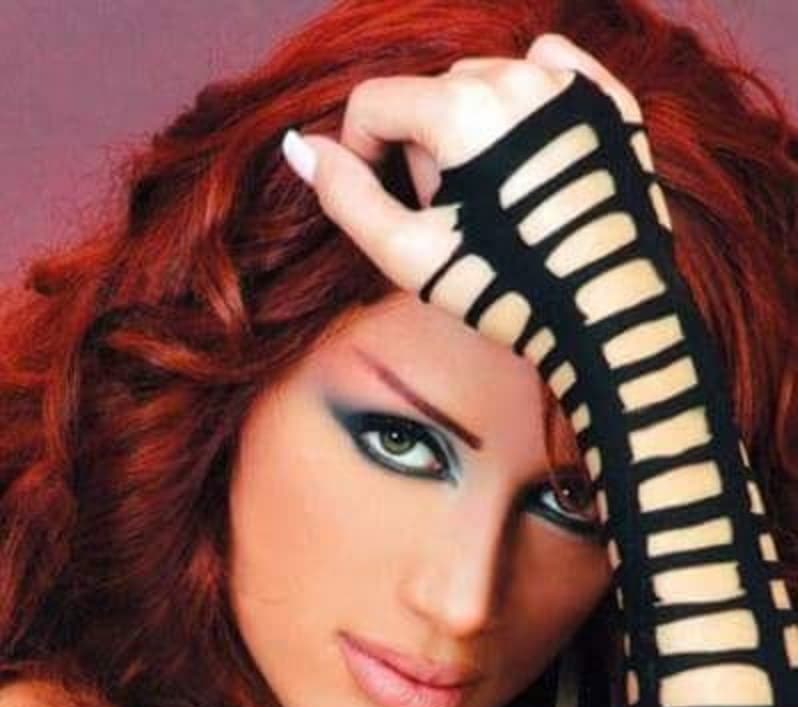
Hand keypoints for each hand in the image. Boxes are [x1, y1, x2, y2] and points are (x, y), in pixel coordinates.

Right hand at [281, 33, 671, 365]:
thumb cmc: (506, 292)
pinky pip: (550, 68)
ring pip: (485, 82)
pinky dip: (529, 102)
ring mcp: (569, 85)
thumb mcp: (407, 255)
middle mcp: (516, 76)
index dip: (364, 155)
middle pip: (429, 95)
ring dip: (473, 131)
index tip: (391, 205)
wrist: (609, 318)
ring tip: (496, 200)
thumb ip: (345, 196)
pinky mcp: (608, 101)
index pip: (373, 104)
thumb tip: (300, 147)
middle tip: (454, 218)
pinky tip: (532, 156)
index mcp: (461, 110)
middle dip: (424, 150)